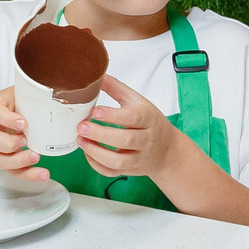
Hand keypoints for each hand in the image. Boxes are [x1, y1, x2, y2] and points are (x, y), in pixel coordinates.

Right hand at [0, 90, 49, 180]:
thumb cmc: (9, 104)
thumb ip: (30, 93)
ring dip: (17, 161)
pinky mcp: (1, 159)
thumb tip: (57, 90)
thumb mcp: (17, 93)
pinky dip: (27, 174)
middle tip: (25, 140)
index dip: (7, 119)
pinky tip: (41, 174)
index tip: (23, 123)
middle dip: (8, 142)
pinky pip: (10, 171)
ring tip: (36, 158)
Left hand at [78, 75, 200, 182]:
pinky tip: (87, 152)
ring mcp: (139, 157)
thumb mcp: (137, 101)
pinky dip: (97, 165)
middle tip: (82, 126)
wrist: (167, 149)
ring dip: (96, 153)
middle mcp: (146, 139)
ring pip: (119, 161)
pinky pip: (113, 173)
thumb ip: (117, 88)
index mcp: (148, 118)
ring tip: (81, 140)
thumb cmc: (150, 121)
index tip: (96, 111)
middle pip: (126, 140)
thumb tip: (97, 74)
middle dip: (101, 134)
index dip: (114, 115)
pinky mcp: (131, 171)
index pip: (133, 117)